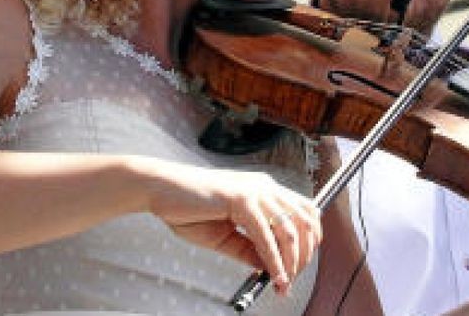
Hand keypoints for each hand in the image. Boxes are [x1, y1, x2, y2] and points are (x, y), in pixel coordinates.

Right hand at [149, 162, 322, 294]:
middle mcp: (265, 187)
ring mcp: (254, 190)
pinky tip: (274, 275)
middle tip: (291, 279)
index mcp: (264, 190)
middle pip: (304, 222)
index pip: (304, 213)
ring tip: (283, 282)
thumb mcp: (225, 237)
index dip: (309, 242)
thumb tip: (271, 267)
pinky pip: (265, 234)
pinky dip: (274, 259)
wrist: (159, 190)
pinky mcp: (240, 198)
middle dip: (303, 256)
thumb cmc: (187, 208)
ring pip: (289, 230)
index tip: (299, 266)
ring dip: (291, 261)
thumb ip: (250, 250)